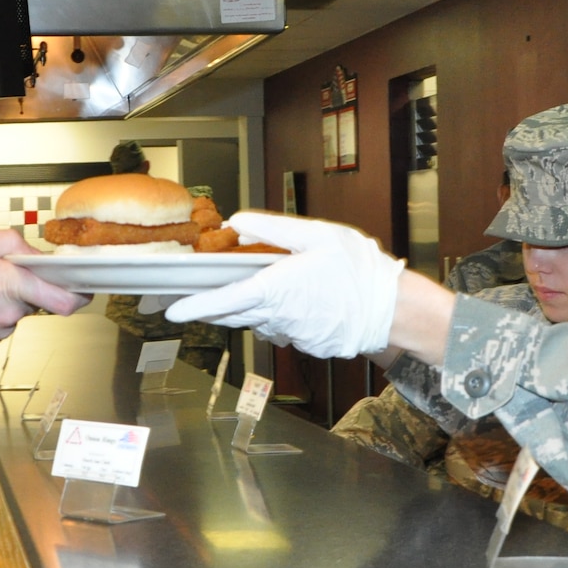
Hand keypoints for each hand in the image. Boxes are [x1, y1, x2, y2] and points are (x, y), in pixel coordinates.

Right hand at [0, 229, 86, 383]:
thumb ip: (6, 241)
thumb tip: (30, 249)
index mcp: (7, 284)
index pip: (65, 298)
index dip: (80, 291)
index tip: (84, 283)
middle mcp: (8, 313)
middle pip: (39, 298)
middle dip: (29, 284)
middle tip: (4, 271)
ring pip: (17, 308)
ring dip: (4, 295)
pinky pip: (0, 320)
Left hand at [166, 211, 404, 358]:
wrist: (393, 310)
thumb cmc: (359, 270)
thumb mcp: (317, 236)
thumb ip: (274, 230)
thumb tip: (239, 223)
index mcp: (277, 289)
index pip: (224, 300)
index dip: (196, 306)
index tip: (173, 310)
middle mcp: (279, 317)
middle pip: (234, 314)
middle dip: (213, 307)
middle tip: (194, 298)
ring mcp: (293, 335)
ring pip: (260, 321)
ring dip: (254, 307)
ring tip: (271, 287)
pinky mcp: (307, 345)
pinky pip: (283, 329)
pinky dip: (281, 316)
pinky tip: (299, 300)